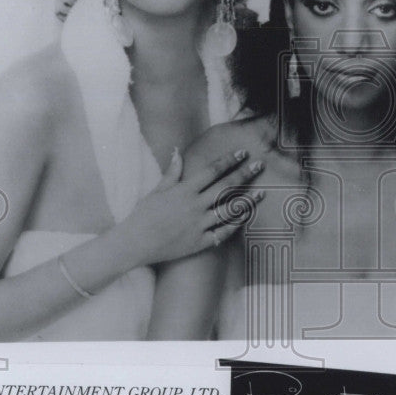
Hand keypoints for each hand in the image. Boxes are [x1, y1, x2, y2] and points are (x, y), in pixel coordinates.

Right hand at [116, 148, 264, 266]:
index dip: (229, 160)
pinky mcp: (199, 242)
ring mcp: (198, 225)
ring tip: (261, 193)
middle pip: (225, 187)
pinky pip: (223, 232)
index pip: (212, 171)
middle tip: (260, 165)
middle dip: (245, 174)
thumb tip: (177, 151)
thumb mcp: (157, 190)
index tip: (242, 153)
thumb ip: (172, 172)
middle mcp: (194, 206)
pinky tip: (246, 217)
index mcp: (184, 190)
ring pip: (229, 210)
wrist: (134, 243)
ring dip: (247, 201)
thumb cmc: (143, 214)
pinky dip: (235, 225)